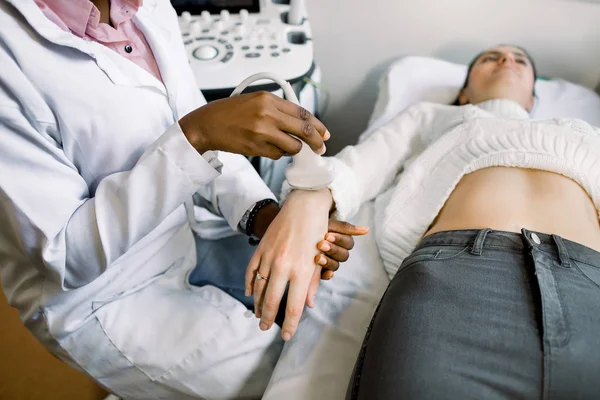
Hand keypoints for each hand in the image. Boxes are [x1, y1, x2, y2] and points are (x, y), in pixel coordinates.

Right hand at [179, 91, 329, 157]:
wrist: (207, 124)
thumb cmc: (229, 113)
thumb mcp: (255, 101)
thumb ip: (277, 109)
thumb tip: (301, 123)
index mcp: (269, 99)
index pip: (302, 112)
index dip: (317, 125)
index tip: (324, 133)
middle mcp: (267, 114)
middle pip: (303, 130)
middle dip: (316, 141)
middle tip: (320, 148)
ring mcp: (262, 131)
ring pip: (292, 146)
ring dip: (294, 149)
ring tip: (286, 147)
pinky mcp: (256, 147)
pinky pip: (277, 155)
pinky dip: (277, 154)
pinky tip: (268, 148)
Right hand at [245, 190, 367, 340]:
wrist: (304, 205)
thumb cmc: (317, 232)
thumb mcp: (319, 260)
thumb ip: (312, 284)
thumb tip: (308, 305)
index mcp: (301, 271)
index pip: (293, 307)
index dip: (289, 325)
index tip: (286, 335)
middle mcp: (284, 266)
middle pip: (272, 301)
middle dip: (267, 318)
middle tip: (264, 328)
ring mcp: (270, 257)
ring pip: (259, 288)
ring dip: (257, 304)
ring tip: (257, 315)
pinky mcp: (261, 248)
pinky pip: (252, 271)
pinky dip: (250, 284)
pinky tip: (250, 294)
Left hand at [307, 220, 368, 301]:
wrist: (297, 231)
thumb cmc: (313, 225)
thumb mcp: (327, 224)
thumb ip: (345, 228)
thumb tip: (367, 229)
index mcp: (342, 241)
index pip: (348, 243)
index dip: (339, 240)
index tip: (327, 235)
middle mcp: (338, 253)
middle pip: (343, 255)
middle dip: (332, 250)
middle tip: (320, 244)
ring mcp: (330, 262)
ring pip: (336, 266)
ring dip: (328, 262)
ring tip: (317, 257)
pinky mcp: (321, 271)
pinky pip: (327, 276)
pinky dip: (327, 275)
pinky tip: (324, 273)